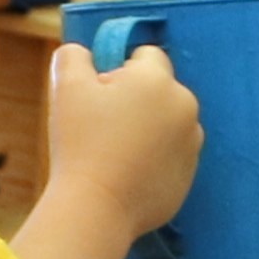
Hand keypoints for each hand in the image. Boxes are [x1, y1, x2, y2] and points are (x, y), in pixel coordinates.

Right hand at [45, 39, 201, 236]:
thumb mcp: (66, 88)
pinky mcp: (190, 174)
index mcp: (157, 81)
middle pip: (159, 89)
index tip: (99, 95)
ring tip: (115, 152)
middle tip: (103, 125)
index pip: (147, 56)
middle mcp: (184, 107)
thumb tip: (81, 52)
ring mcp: (192, 143)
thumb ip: (74, 57)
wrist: (98, 206)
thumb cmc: (81, 142)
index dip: (119, 70)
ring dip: (148, 128)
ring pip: (167, 122)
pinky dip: (153, 157)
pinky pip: (171, 154)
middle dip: (135, 99)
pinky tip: (127, 172)